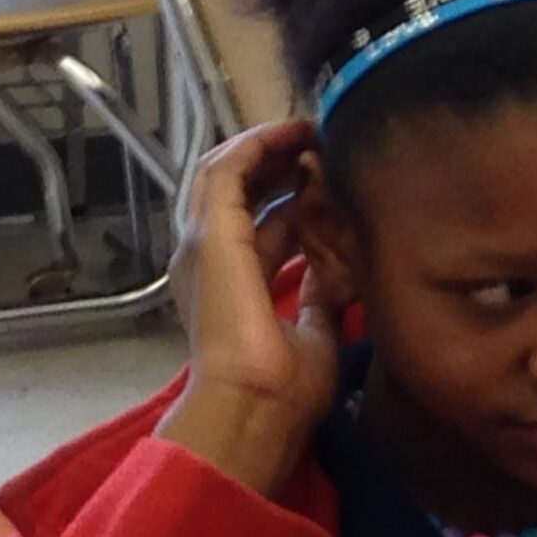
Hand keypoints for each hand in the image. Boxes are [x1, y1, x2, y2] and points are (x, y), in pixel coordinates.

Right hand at [155, 121, 341, 496]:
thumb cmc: (285, 388)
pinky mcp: (209, 233)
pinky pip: (227, 168)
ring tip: (310, 131)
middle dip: (280, 164)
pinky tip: (294, 134)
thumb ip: (318, 297)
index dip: (297, 200)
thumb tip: (334, 273)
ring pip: (227, 171)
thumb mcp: (314, 331)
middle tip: (322, 145)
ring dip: (269, 147)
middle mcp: (210, 259)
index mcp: (233, 284)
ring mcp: (202, 243)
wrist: (256, 405)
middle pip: (239, 190)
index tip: (333, 184)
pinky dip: (259, 146)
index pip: (263, 225)